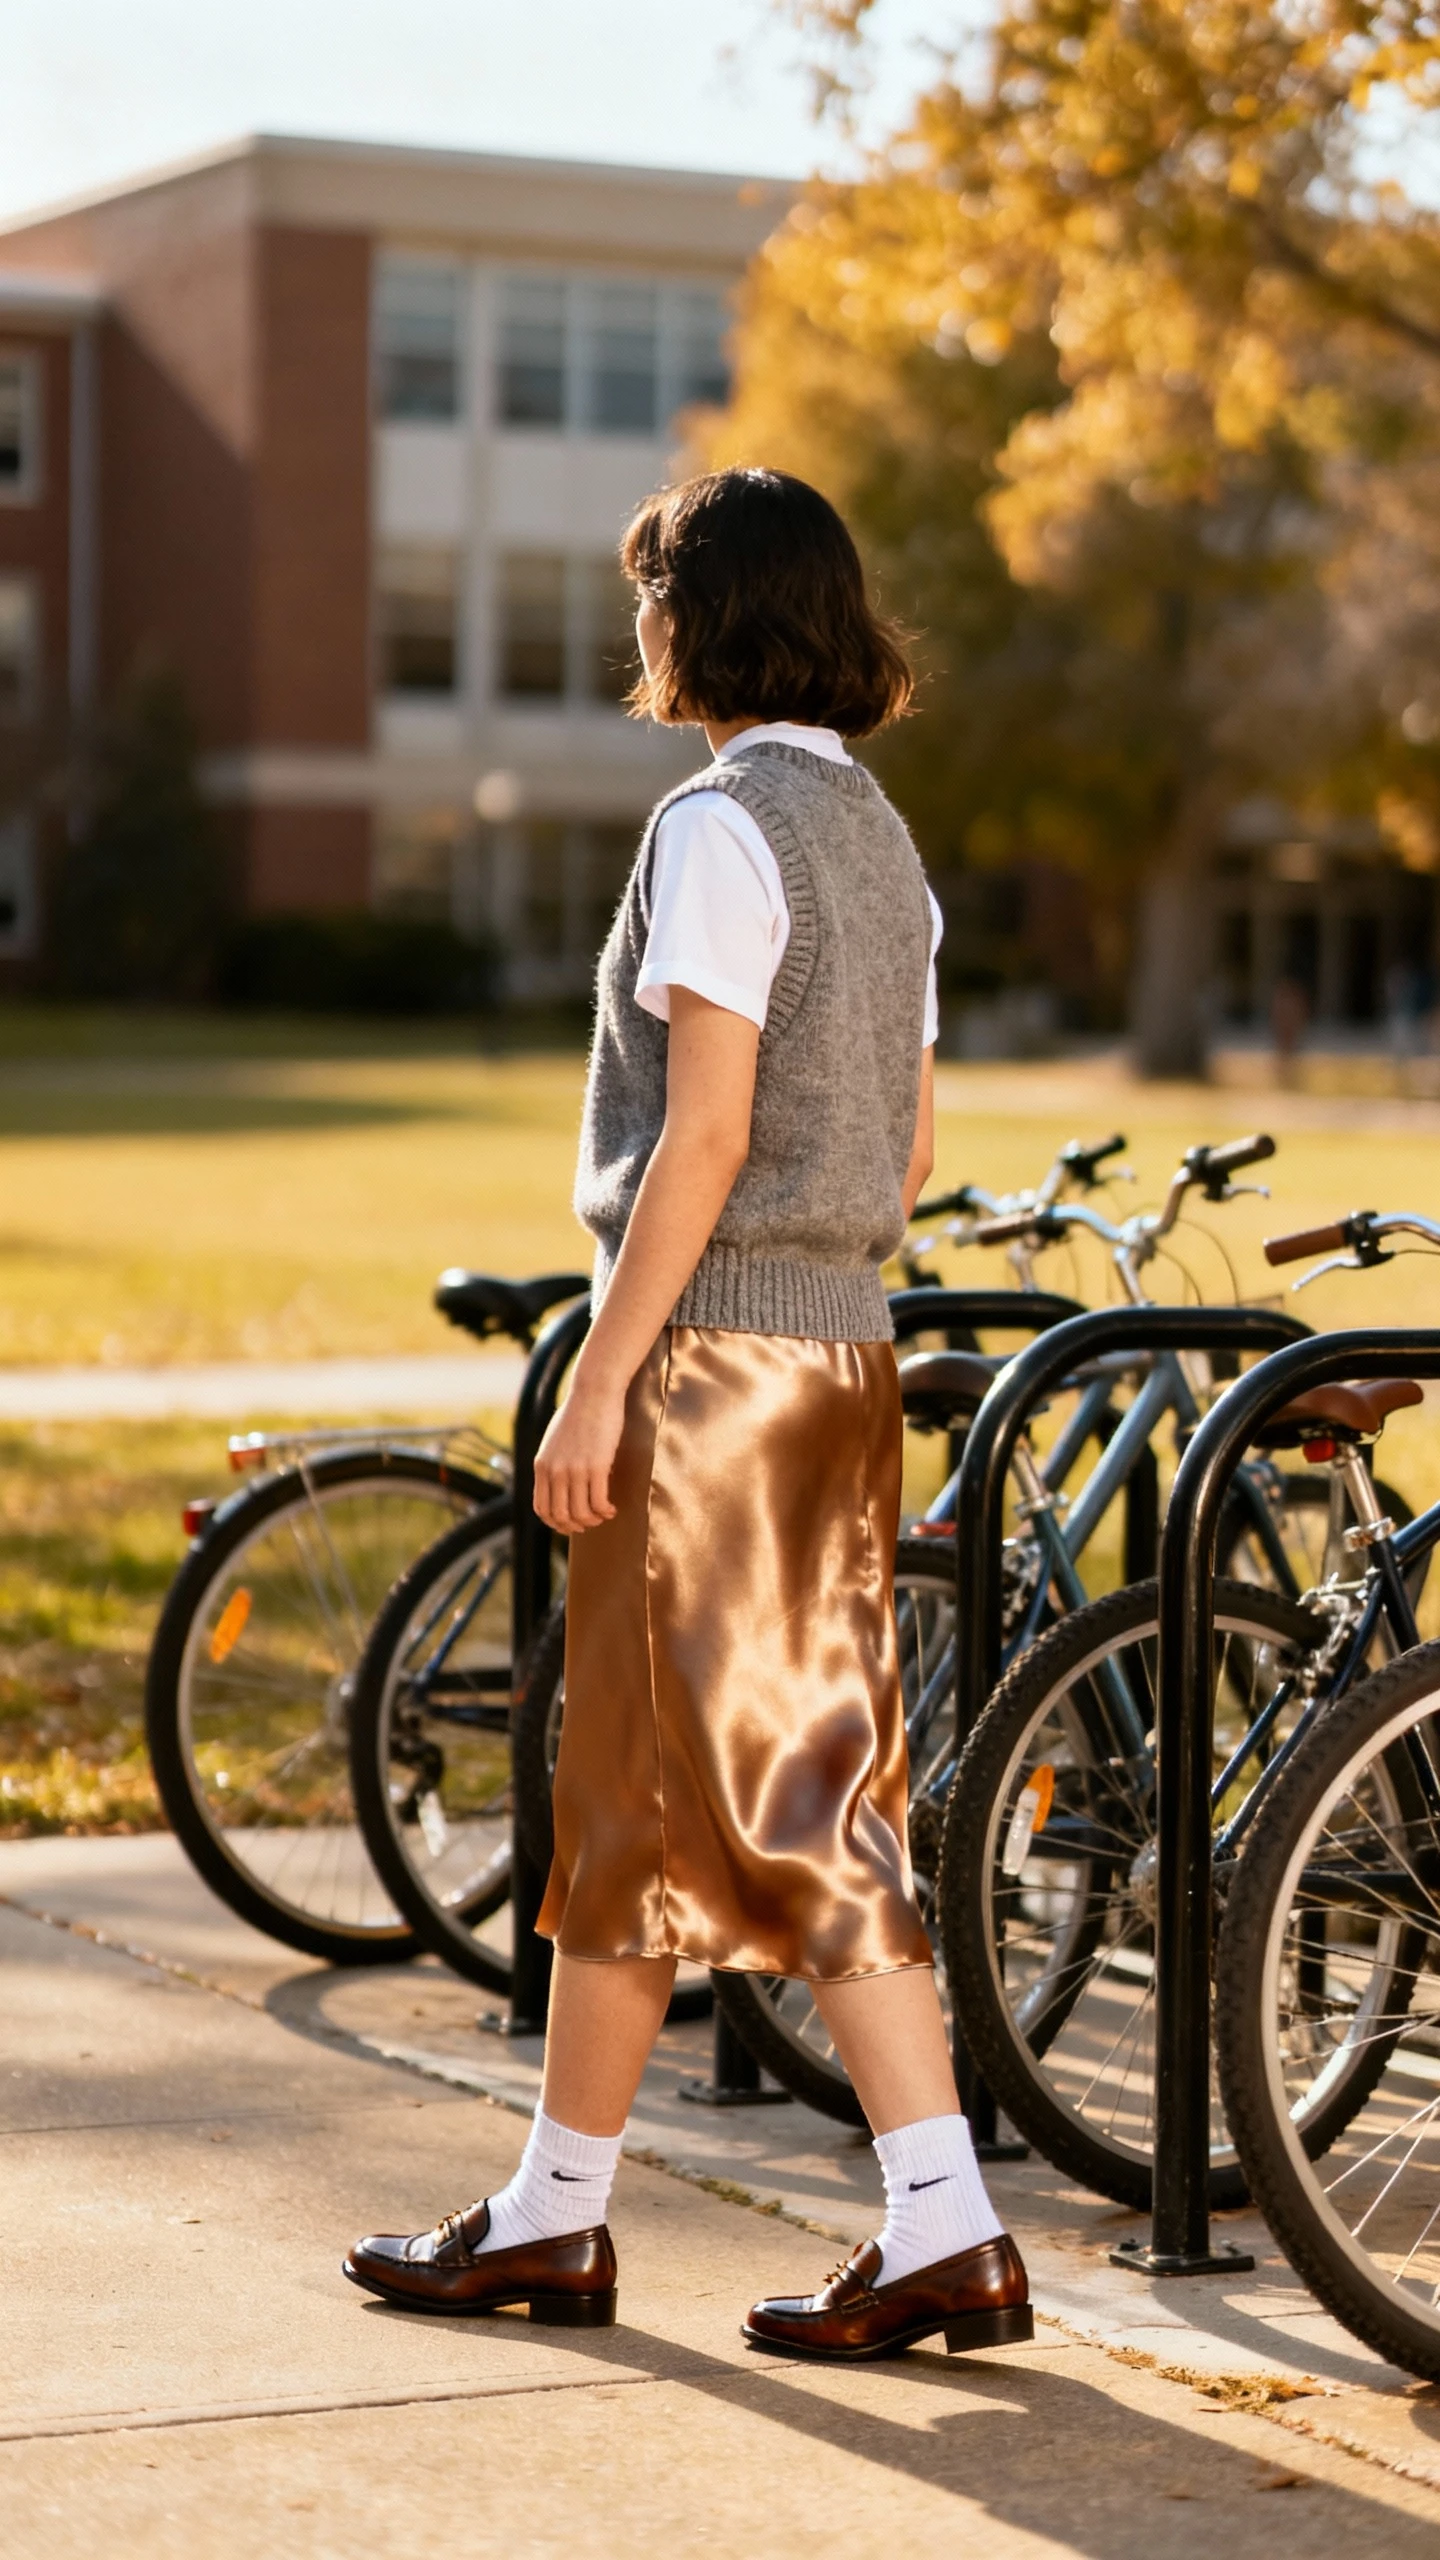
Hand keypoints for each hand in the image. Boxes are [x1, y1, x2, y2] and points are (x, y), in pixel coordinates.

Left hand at [532, 1380, 625, 1533]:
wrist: (594, 1391)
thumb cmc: (578, 1413)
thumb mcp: (554, 1440)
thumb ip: (553, 1462)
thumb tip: (560, 1482)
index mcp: (542, 1466)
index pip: (542, 1509)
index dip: (556, 1523)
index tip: (571, 1523)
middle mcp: (554, 1471)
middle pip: (561, 1515)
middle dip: (576, 1525)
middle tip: (590, 1522)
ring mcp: (574, 1470)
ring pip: (581, 1513)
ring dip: (594, 1520)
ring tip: (604, 1514)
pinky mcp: (596, 1466)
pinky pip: (598, 1503)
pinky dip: (605, 1511)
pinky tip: (612, 1508)